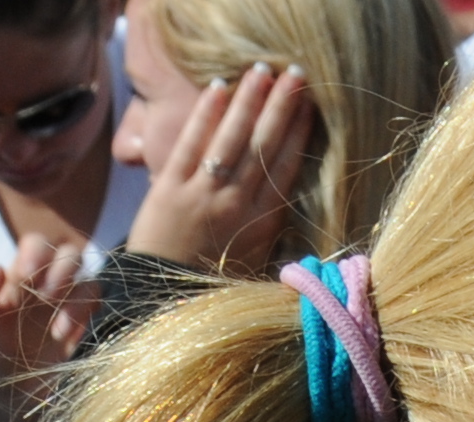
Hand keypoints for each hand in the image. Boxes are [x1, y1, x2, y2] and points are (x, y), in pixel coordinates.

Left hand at [0, 233, 96, 384]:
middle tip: (44, 297)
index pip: (37, 243)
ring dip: (73, 296)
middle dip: (60, 271)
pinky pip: (95, 304)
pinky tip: (61, 335)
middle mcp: (50, 279)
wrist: (14, 382)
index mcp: (22, 271)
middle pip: (70, 253)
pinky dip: (80, 315)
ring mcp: (70, 299)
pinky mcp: (85, 319)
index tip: (24, 275)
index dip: (36, 253)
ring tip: (54, 327)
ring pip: (89, 277)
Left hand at [124, 64, 315, 275]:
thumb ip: (275, 234)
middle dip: (281, 107)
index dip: (299, 134)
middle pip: (263, 146)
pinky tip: (218, 88)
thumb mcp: (257, 267)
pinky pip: (191, 144)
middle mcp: (235, 204)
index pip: (286, 168)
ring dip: (248, 102)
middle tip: (295, 74)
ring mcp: (202, 194)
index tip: (312, 106)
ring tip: (262, 70)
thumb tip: (301, 211)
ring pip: (231, 139)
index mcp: (262, 224)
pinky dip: (205, 115)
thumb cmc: (212, 284)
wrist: (161, 298)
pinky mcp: (169, 188)